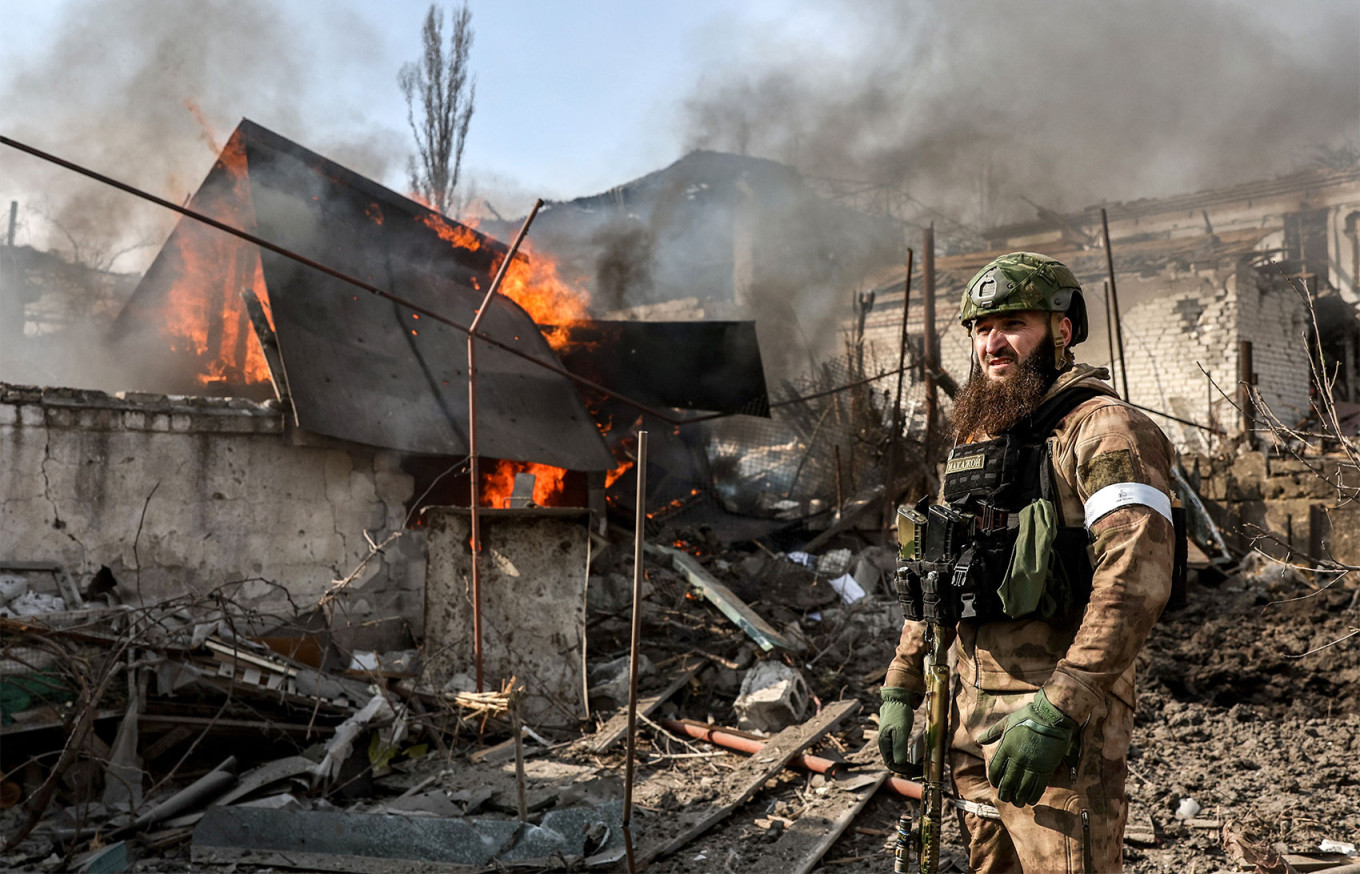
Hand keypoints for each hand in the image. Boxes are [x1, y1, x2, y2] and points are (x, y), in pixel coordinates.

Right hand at [877, 686, 922, 774]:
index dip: (905, 770)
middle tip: (921, 770)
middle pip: (894, 762)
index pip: (892, 764)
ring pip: (897, 757)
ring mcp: (889, 740)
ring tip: (920, 764)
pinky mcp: (894, 736)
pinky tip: (916, 756)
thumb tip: (898, 764)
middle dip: (907, 768)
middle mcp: (884, 743)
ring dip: (908, 763)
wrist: (898, 698)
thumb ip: (899, 747)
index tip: (917, 771)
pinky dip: (908, 755)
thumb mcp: (901, 730)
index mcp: (884, 743)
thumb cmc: (899, 713)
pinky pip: (900, 750)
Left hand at [978, 688, 1078, 805]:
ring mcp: (1031, 764)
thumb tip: (978, 740)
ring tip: (1017, 803)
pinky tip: (1031, 800)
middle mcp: (1017, 758)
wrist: (1051, 716)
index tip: (995, 785)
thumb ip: (992, 733)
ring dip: (1019, 797)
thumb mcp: (1006, 721)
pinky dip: (1034, 794)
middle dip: (1005, 793)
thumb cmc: (1028, 716)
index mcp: (1006, 747)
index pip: (996, 769)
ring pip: (1022, 786)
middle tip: (1005, 799)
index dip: (994, 780)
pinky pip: (1038, 785)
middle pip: (1008, 781)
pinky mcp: (1046, 767)